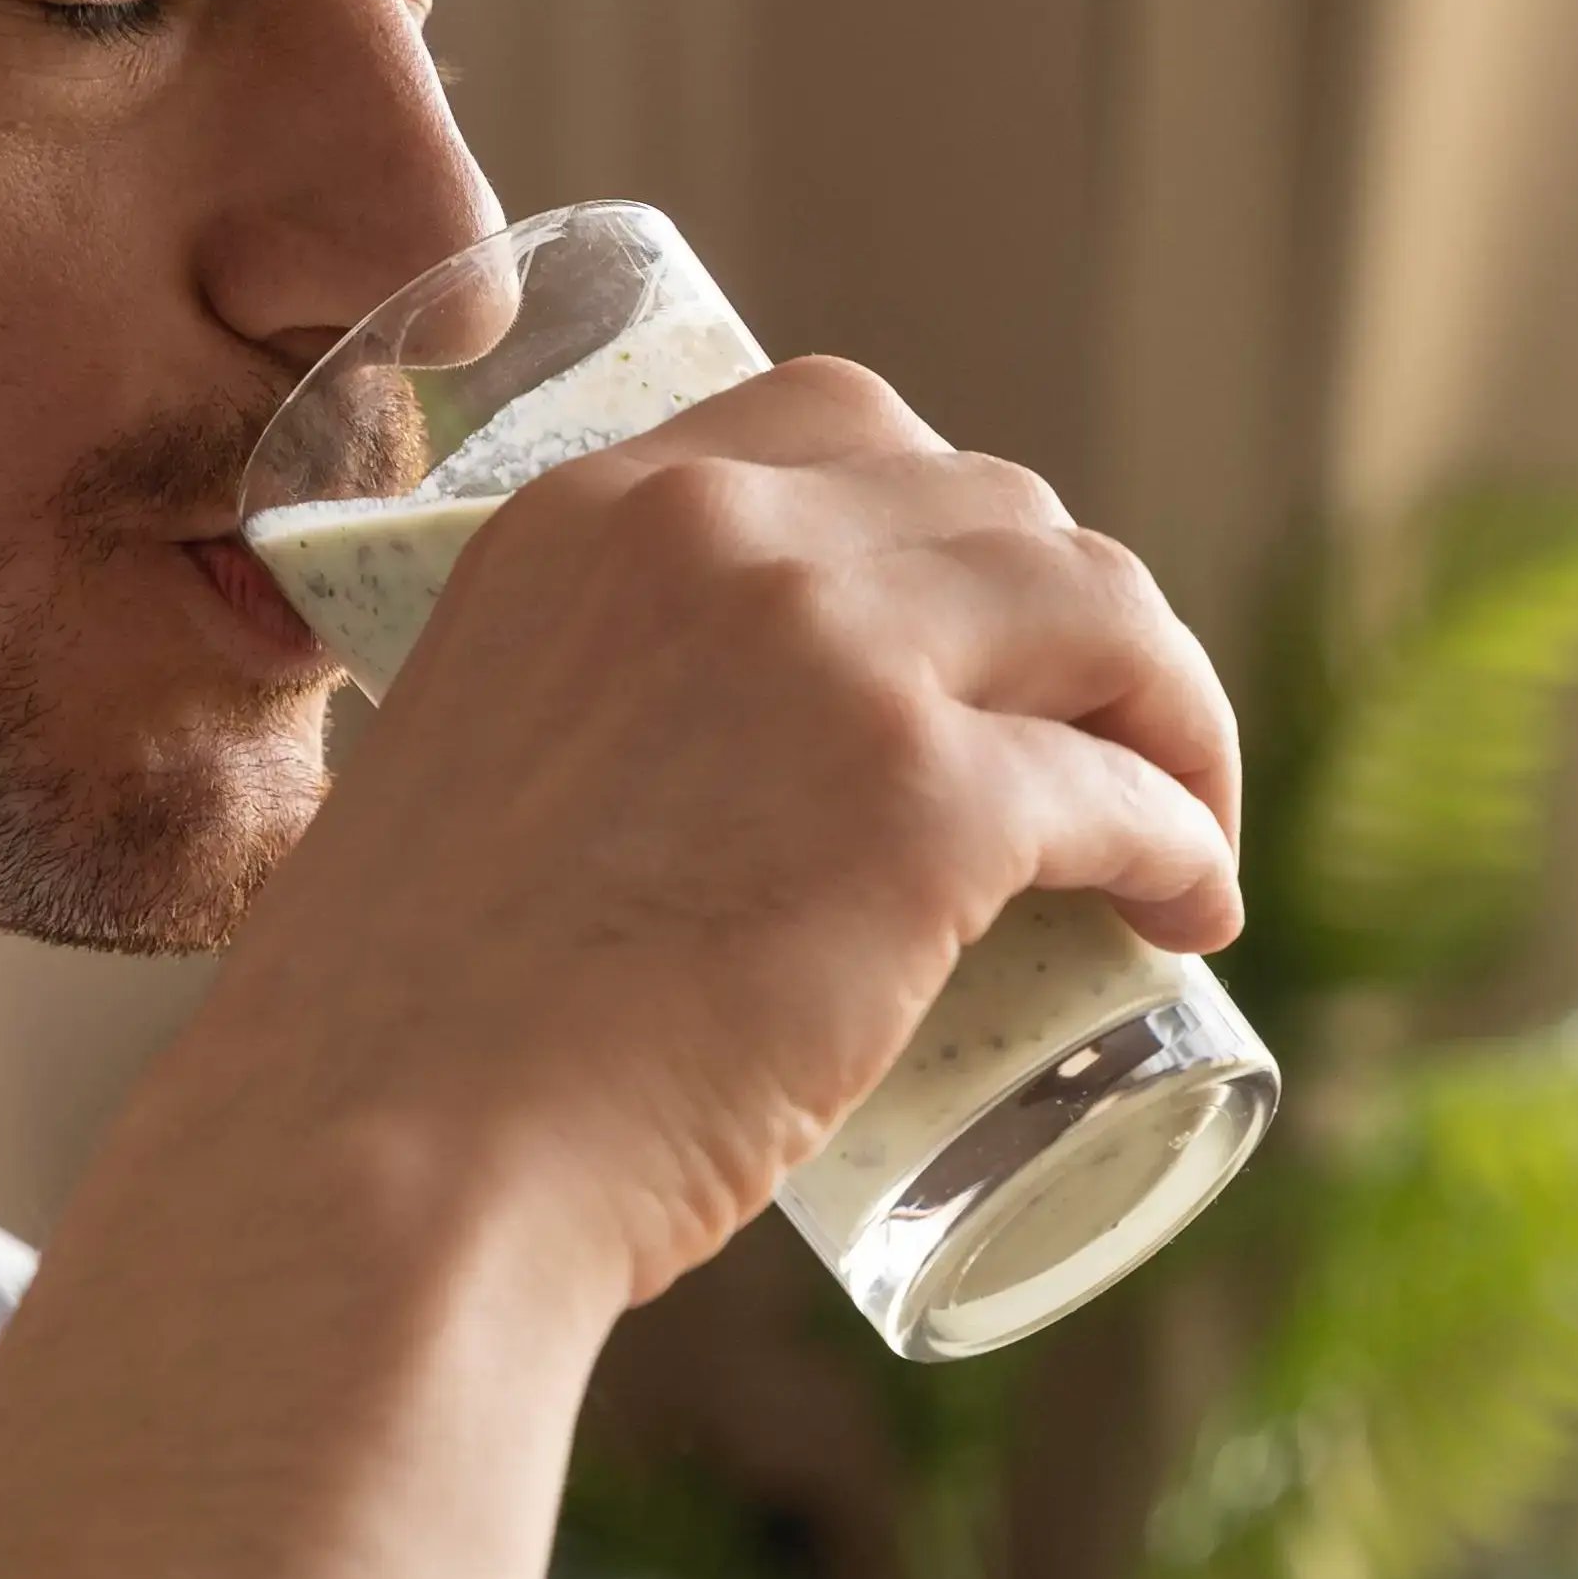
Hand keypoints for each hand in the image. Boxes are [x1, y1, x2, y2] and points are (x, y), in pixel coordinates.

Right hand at [183, 355, 1244, 1314]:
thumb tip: (662, 801)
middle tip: (1094, 746)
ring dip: (1170, 707)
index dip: (944, 520)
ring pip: (1098, 612)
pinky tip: (1189, 906)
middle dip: (1075, 620)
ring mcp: (833, 659)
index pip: (838, 420)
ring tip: (1177, 821)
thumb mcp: (468, 766)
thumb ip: (559, 728)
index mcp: (585, 514)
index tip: (973, 632)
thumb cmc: (398, 1032)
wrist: (388, 1158)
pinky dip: (1185, 842)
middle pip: (996, 506)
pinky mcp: (923, 805)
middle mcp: (716, 537)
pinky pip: (1123, 792)